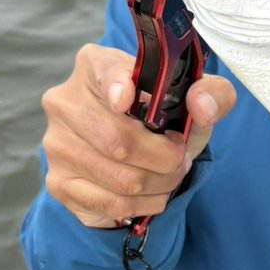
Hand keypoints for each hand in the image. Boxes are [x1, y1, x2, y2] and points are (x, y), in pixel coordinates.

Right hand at [40, 44, 235, 227]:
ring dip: (159, 183)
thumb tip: (201, 105)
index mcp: (95, 65)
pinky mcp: (59, 182)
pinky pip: (110, 203)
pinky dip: (144, 204)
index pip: (103, 72)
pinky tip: (154, 194)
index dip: (117, 87)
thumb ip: (213, 93)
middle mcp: (65, 101)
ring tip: (171, 175)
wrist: (141, 154)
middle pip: (119, 140)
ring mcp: (57, 143)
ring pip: (120, 178)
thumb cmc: (165, 118)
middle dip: (165, 158)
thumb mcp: (196, 100)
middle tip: (180, 158)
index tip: (128, 101)